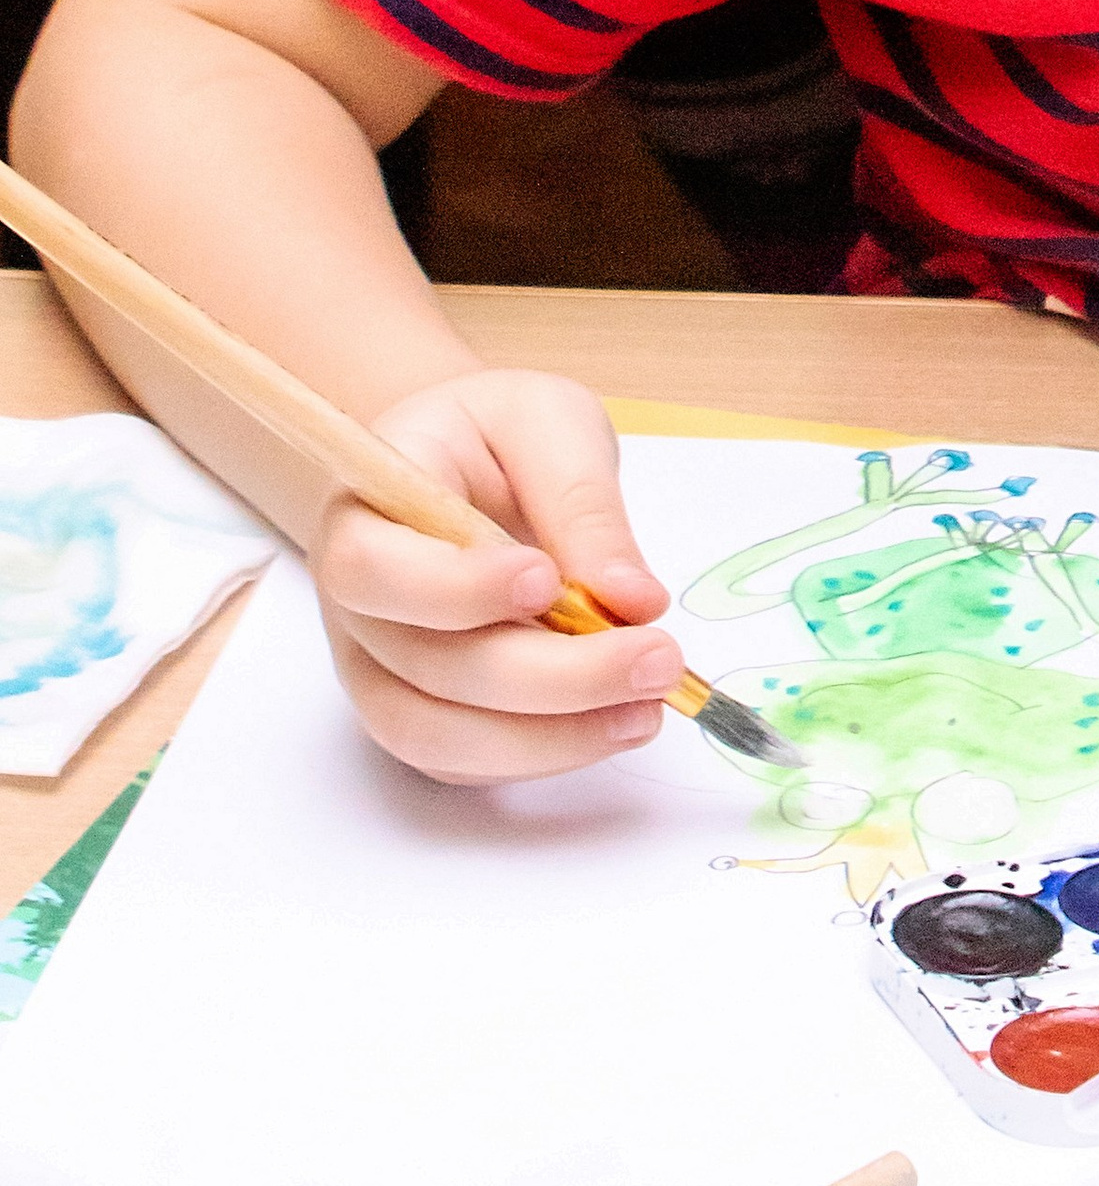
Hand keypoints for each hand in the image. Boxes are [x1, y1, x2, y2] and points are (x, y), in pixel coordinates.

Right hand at [312, 370, 676, 783]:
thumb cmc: (498, 435)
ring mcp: (378, 668)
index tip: (547, 579)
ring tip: (646, 707)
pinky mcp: (418, 711)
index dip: (453, 588)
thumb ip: (581, 503)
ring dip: (550, 736)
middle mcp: (356, 603)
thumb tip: (631, 599)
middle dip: (551, 676)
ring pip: (439, 732)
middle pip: (425, 665)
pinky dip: (540, 755)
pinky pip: (463, 761)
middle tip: (655, 658)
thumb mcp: (550, 424)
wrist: (465, 469)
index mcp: (364, 509)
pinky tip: (612, 723)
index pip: (371, 567)